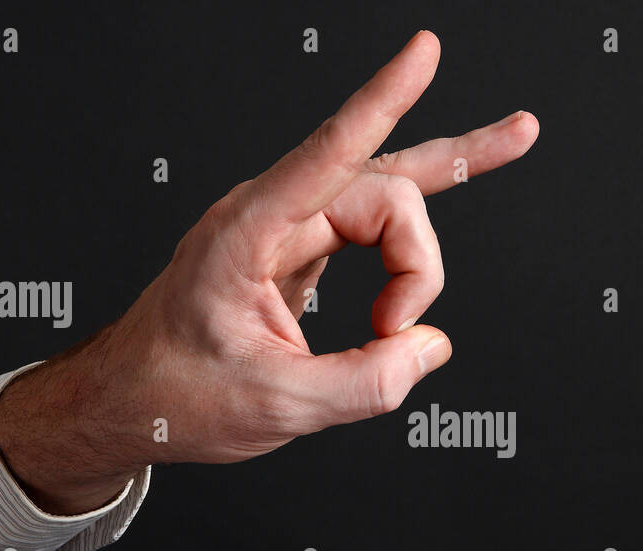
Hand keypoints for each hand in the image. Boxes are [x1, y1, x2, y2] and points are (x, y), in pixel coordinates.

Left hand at [0, 30, 537, 513]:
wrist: (131, 400)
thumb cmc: (176, 394)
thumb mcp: (277, 405)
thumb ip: (364, 383)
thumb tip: (428, 347)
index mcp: (246, 235)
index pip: (329, 154)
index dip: (382, 100)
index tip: (422, 52)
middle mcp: (270, 217)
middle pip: (383, 194)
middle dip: (415, 262)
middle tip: (398, 334)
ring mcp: (288, 230)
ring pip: (386, 201)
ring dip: (423, 244)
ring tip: (512, 144)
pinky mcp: (303, 251)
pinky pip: (375, 226)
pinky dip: (412, 237)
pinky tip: (461, 179)